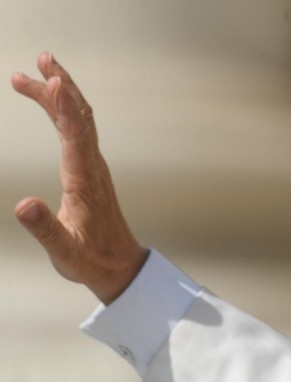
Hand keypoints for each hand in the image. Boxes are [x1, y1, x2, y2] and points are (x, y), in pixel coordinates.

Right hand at [12, 52, 147, 304]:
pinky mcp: (91, 170)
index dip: (65, 107)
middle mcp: (92, 167)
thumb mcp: (65, 252)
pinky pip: (79, 131)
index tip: (55, 79)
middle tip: (39, 59)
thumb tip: (24, 206)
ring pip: (80, 120)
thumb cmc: (92, 261)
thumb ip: (45, 230)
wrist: (120, 267)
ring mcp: (94, 167)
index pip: (76, 136)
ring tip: (40, 68)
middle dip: (59, 87)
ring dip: (62, 93)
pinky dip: (65, 110)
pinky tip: (53, 102)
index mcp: (84, 180)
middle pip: (78, 118)